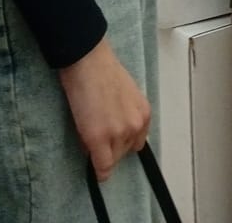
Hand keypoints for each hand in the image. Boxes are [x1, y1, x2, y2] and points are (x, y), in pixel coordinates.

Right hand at [58, 37, 151, 181]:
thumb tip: (114, 135)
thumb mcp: (125, 95)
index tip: (112, 139)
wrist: (87, 61)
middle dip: (111, 147)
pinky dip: (98, 170)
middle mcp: (136, 125)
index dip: (122, 141)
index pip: (137, 142)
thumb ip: (125, 115)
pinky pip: (102, 166)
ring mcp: (118, 133)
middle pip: (125, 152)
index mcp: (144, 113)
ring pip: (112, 159)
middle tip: (97, 133)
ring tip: (90, 133)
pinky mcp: (99, 139)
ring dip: (102, 153)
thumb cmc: (103, 71)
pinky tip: (94, 169)